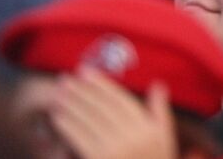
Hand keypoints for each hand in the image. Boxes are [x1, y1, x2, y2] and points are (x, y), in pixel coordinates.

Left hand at [50, 69, 176, 158]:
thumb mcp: (165, 137)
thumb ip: (160, 110)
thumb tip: (158, 84)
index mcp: (146, 127)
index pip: (119, 99)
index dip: (100, 84)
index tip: (84, 71)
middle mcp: (130, 136)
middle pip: (101, 108)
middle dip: (80, 91)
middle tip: (63, 79)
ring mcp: (114, 150)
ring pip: (88, 121)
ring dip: (70, 106)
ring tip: (57, 95)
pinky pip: (80, 140)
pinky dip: (67, 127)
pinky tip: (58, 117)